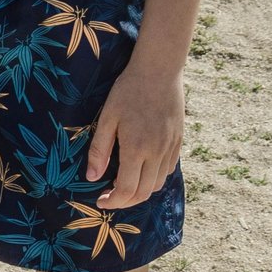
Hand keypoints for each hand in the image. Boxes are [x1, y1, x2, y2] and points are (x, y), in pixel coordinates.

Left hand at [85, 60, 182, 209]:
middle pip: (143, 192)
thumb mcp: (107, 117)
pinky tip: (141, 168)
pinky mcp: (178, 141)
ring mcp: (170, 147)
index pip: (126, 190)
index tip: (101, 200)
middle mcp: (156, 152)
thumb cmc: (128, 91)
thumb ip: (100, 150)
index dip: (113, 201)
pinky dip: (154, 177)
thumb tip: (92, 177)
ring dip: (140, 190)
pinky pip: (168, 170)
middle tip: (110, 196)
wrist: (159, 70)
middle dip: (125, 201)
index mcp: (136, 148)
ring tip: (124, 183)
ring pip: (158, 184)